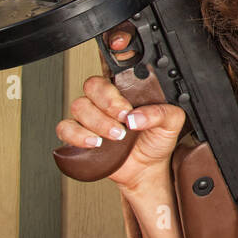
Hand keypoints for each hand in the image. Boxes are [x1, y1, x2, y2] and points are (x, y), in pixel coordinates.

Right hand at [56, 30, 186, 191]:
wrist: (147, 168)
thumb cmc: (156, 141)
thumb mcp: (172, 123)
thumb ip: (162, 113)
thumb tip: (136, 116)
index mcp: (127, 90)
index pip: (113, 69)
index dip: (109, 73)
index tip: (124, 92)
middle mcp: (106, 100)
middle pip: (93, 85)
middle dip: (108, 102)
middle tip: (124, 118)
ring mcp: (91, 116)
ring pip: (79, 106)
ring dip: (98, 122)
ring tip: (117, 136)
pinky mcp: (80, 135)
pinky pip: (65, 128)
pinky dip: (77, 135)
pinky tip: (94, 142)